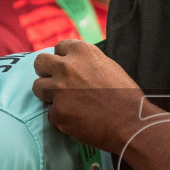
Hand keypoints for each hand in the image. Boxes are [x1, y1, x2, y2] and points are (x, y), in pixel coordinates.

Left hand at [32, 39, 148, 151]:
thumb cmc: (125, 96)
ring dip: (48, 95)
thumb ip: (88, 63)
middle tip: (57, 83)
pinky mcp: (57, 112)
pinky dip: (61, 118)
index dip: (63, 60)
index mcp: (82, 52)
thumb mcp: (109, 67)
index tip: (68, 69)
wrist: (130, 122)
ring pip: (38, 87)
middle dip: (46, 72)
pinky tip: (77, 121)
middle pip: (40, 62)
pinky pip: (51, 113)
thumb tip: (77, 65)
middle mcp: (67, 66)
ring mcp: (59, 89)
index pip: (59, 47)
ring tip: (66, 104)